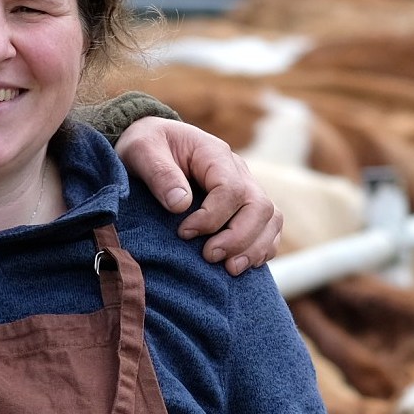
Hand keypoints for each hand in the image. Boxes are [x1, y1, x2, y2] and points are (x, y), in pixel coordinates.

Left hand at [113, 118, 282, 273]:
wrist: (153, 145)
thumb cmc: (147, 146)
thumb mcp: (142, 150)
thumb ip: (159, 173)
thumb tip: (180, 204)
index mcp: (215, 154)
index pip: (231, 189)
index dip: (212, 217)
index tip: (184, 233)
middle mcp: (238, 171)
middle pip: (259, 206)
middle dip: (238, 238)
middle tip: (209, 256)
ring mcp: (246, 188)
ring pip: (270, 219)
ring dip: (253, 248)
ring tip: (229, 269)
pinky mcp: (245, 206)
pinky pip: (269, 228)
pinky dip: (261, 249)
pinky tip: (239, 265)